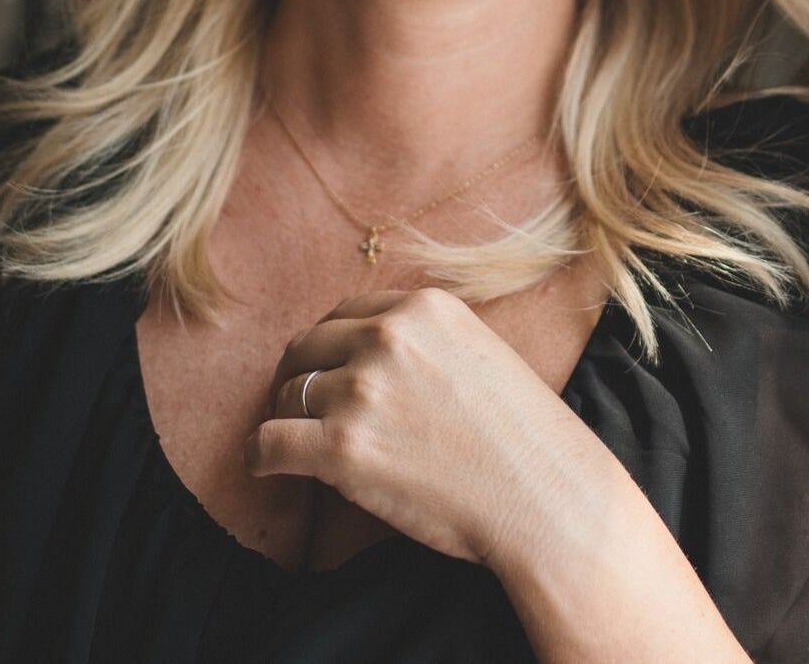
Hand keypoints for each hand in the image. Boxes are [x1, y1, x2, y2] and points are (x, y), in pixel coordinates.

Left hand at [244, 287, 610, 567]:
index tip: (327, 375)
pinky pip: (270, 443)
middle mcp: (388, 337)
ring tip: (292, 446)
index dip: (331, 349)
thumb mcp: (481, 353)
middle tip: (299, 410)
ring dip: (287, 420)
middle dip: (299, 378)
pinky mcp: (344, 446)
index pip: (346, 316)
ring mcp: (363, 390)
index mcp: (423, 308)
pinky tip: (267, 468)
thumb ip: (425, 342)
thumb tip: (368, 351)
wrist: (548, 500)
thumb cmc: (526, 440)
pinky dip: (260, 457)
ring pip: (288, 395)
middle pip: (307, 348)